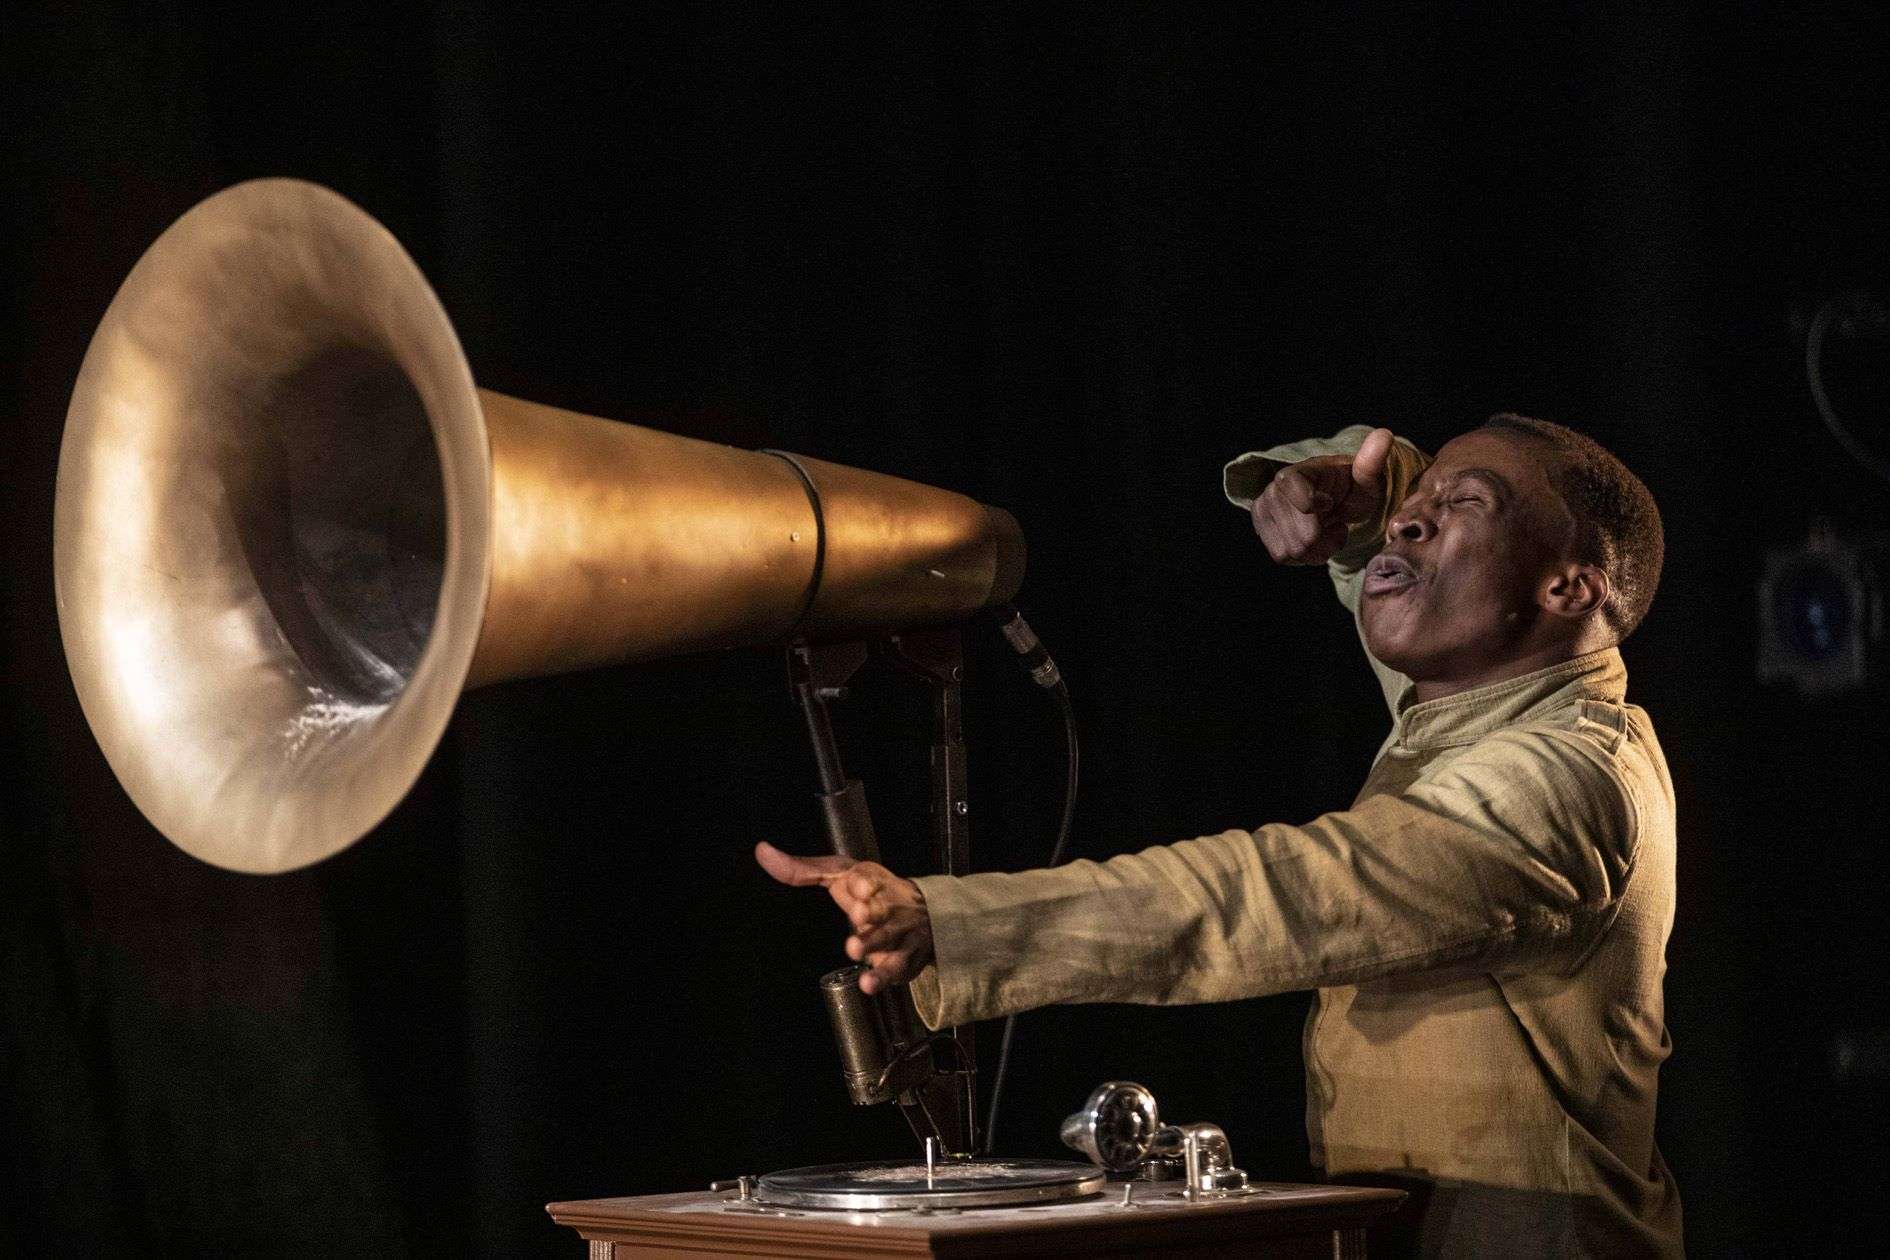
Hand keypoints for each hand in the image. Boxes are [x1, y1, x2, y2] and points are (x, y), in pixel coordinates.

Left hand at [754, 841, 933, 993]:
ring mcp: (898, 934)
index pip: (870, 879)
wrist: (925, 913)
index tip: (857, 886)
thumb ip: (802, 869)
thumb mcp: (840, 874)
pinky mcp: (904, 959)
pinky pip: (895, 968)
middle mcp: (888, 907)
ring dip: (872, 944)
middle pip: (880, 909)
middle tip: (858, 913)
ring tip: (855, 950)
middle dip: (870, 912)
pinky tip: (867, 983)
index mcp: (872, 882)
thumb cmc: (872, 892)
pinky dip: (882, 977)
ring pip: (887, 939)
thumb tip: (762, 851)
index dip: (864, 883)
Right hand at [1250, 427, 1393, 564]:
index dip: (1320, 512)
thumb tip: (1384, 434)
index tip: (1329, 503)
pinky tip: (1313, 539)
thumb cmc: (1351, 487)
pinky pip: (1283, 557)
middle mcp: (1273, 490)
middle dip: (1326, 540)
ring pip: (1292, 551)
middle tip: (1336, 524)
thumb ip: (1372, 462)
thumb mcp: (1367, 479)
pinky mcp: (1260, 528)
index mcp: (1295, 473)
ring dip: (1316, 550)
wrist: (1334, 498)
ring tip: (1325, 531)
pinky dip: (1303, 556)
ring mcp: (1263, 509)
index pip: (1302, 504)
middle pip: (1303, 538)